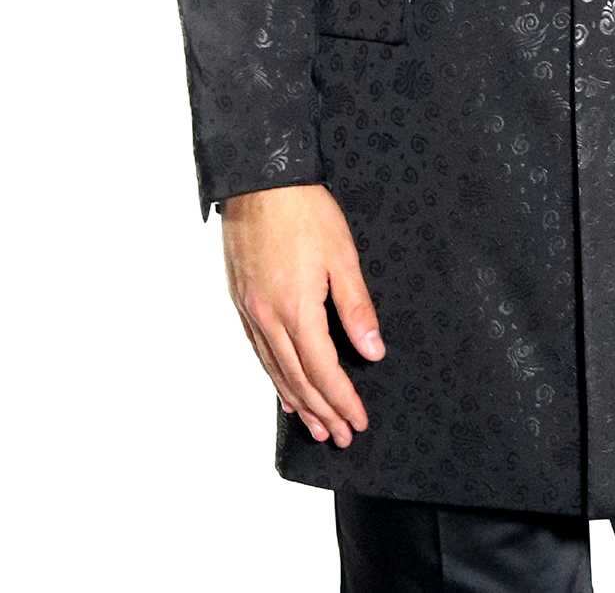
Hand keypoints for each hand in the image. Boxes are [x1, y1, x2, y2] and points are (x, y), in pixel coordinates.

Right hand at [222, 183, 385, 447]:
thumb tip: (373, 352)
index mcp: (297, 309)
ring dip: (297, 401)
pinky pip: (257, 349)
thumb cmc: (303, 210)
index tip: (358, 422)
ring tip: (314, 426)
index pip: (324, 371)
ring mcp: (251, 308)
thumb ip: (357, 308)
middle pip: (298, 378)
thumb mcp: (342, 255)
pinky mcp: (241, 297)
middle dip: (322, 411)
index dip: (343, 400)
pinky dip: (272, 374)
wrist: (259, 178)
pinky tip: (282, 386)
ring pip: (274, 368)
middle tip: (340, 437)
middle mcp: (268, 316)